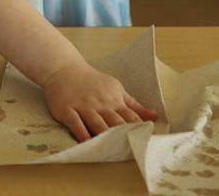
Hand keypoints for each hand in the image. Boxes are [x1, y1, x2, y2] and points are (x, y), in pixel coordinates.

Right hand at [41, 61, 156, 141]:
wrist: (64, 68)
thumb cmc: (92, 81)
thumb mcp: (116, 89)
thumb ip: (134, 105)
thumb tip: (155, 116)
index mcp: (114, 100)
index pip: (131, 117)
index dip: (140, 130)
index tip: (147, 142)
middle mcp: (100, 104)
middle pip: (116, 122)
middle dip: (125, 136)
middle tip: (132, 150)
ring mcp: (83, 106)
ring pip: (97, 123)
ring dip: (105, 135)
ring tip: (113, 149)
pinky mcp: (66, 109)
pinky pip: (75, 122)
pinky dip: (81, 132)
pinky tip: (86, 142)